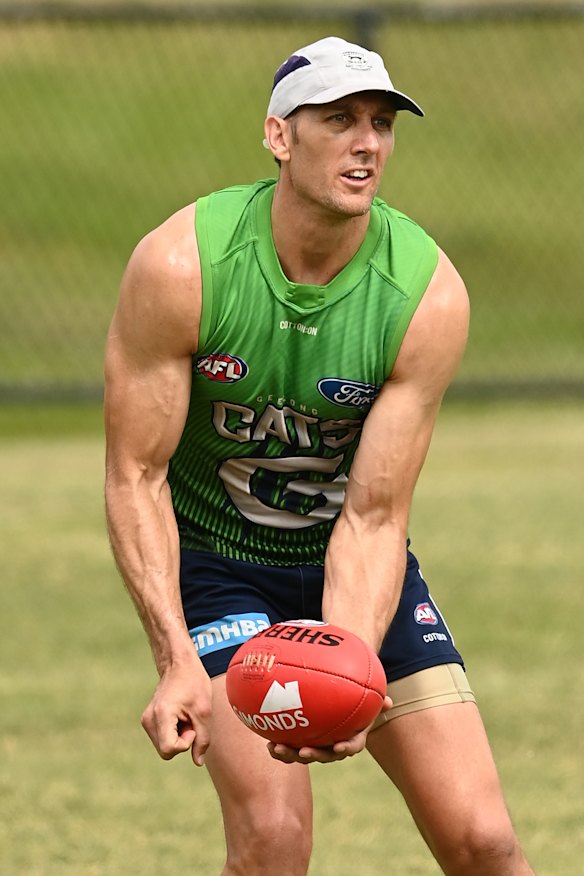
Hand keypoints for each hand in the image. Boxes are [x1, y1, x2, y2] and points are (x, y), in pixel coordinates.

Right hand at [141, 659, 211, 766]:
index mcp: (161, 715)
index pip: (170, 749)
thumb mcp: (204, 711)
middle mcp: (149, 719)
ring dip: (179, 736)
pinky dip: (173, 732)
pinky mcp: (148, 720)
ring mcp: (146, 720)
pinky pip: (162, 737)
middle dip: (182, 741)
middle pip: (166, 751)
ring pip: (164, 746)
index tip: (192, 726)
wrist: (179, 663)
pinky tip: (179, 715)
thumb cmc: (193, 683)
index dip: (185, 743)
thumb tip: (198, 762)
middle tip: (191, 720)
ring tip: (185, 715)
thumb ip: (203, 739)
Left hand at [267, 694, 391, 764]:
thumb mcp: (367, 700)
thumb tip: (389, 701)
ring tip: (275, 747)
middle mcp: (332, 745)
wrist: (340, 703)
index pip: (351, 747)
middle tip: (301, 752)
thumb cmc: (356, 700)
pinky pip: (288, 745)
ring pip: (301, 754)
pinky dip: (278, 744)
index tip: (338, 746)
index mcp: (351, 738)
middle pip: (322, 755)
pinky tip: (265, 738)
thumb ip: (377, 701)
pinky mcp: (299, 741)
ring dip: (288, 754)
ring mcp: (315, 744)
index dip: (345, 748)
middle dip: (311, 756)